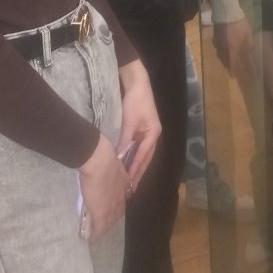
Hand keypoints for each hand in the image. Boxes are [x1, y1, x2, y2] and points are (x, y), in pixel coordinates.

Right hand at [78, 134, 128, 241]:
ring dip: (104, 227)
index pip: (123, 198)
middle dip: (112, 218)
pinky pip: (100, 227)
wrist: (100, 162)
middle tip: (105, 224)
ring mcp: (112, 206)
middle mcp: (121, 197)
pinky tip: (92, 238)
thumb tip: (104, 164)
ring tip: (98, 231)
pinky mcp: (101, 213)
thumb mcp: (112, 162)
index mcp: (124, 183)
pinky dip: (96, 234)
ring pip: (110, 221)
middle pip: (118, 212)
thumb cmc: (104, 157)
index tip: (113, 207)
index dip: (118, 204)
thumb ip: (111, 167)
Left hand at [117, 60, 160, 188]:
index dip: (136, 171)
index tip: (128, 185)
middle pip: (145, 159)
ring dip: (135, 167)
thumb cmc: (135, 101)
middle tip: (130, 190)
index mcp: (153, 134)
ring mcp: (148, 132)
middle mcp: (153, 135)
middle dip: (138, 173)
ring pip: (142, 155)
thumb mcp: (129, 122)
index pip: (143, 157)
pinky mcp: (141, 129)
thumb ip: (125, 141)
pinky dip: (132, 157)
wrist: (136, 83)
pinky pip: (137, 148)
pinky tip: (127, 165)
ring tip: (128, 182)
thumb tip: (119, 159)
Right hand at [213, 18, 255, 79]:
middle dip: (229, 67)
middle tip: (233, 70)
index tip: (233, 77)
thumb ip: (249, 45)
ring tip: (229, 61)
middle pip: (226, 62)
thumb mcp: (248, 35)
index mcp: (233, 50)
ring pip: (221, 56)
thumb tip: (250, 53)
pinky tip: (225, 49)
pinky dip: (222, 51)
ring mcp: (218, 44)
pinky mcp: (215, 39)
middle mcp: (224, 50)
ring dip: (225, 60)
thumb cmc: (240, 24)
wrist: (226, 13)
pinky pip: (218, 49)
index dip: (234, 71)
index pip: (233, 64)